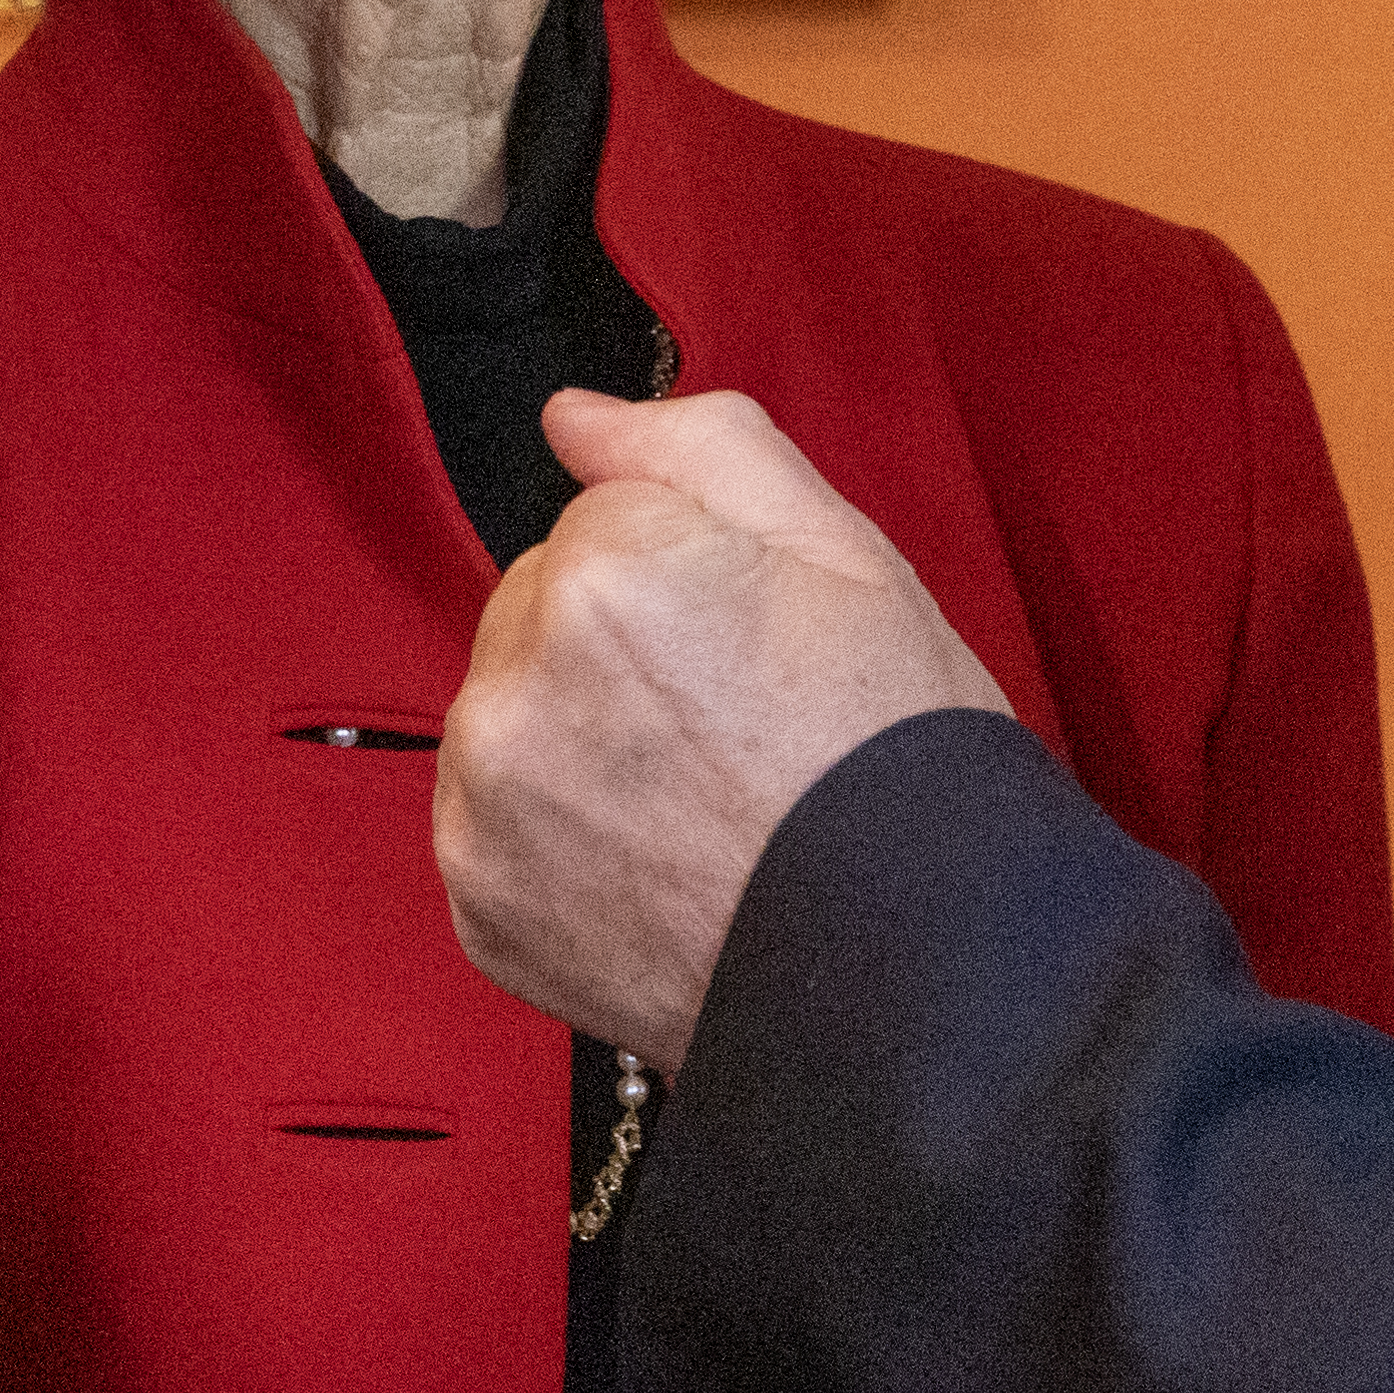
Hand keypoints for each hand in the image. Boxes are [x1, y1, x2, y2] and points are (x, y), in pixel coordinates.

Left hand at [436, 390, 1005, 1064]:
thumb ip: (699, 447)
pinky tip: (657, 856)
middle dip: (618, 643)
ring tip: (701, 798)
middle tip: (737, 722)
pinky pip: (496, 818)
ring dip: (579, 734)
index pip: (606, 512)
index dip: (698, 572)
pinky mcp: (477, 898)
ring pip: (514, 708)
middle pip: (543, 605)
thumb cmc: (900, 769)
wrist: (916, 976)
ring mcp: (490, 802)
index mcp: (610, 573)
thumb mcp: (847, 554)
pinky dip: (558, 833)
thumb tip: (576, 417)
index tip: (758, 640)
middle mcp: (522, 685)